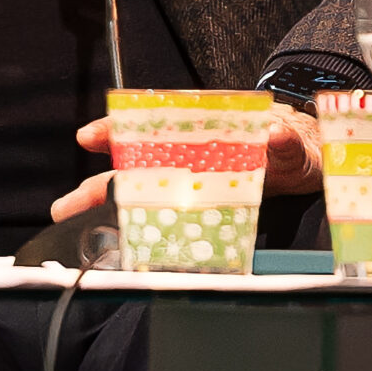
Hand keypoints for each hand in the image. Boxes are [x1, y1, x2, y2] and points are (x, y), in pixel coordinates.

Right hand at [47, 106, 327, 222]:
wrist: (308, 162)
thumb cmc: (296, 145)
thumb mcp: (296, 145)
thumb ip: (286, 144)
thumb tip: (275, 133)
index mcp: (207, 137)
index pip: (154, 128)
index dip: (119, 130)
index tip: (88, 137)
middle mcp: (193, 160)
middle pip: (139, 171)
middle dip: (98, 187)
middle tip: (63, 208)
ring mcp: (194, 188)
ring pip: (145, 197)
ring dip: (110, 209)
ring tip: (73, 223)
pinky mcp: (204, 212)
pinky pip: (170, 222)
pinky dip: (145, 231)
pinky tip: (119, 241)